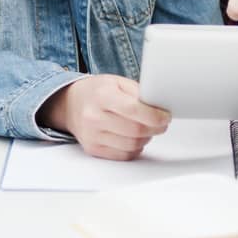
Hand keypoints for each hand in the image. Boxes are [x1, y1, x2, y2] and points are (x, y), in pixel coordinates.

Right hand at [41, 75, 169, 160]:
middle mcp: (94, 117)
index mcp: (102, 96)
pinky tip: (135, 138)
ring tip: (147, 128)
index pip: (134, 110)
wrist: (71, 104)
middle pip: (135, 130)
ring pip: (132, 145)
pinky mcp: (93, 149)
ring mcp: (92, 136)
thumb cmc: (97, 92)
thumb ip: (138, 92)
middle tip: (161, 123)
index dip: (155, 116)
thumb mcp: (117, 82)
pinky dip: (135, 148)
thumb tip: (159, 107)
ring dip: (146, 138)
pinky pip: (123, 155)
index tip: (166, 116)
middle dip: (155, 128)